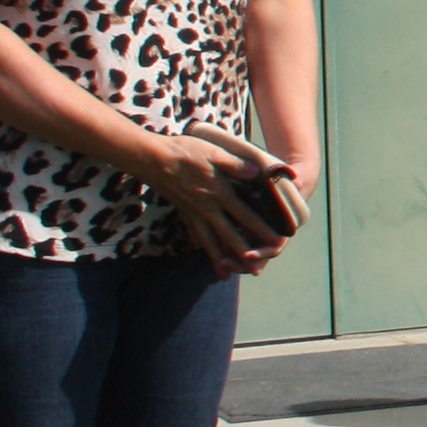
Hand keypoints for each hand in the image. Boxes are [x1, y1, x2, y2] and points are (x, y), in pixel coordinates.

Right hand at [138, 131, 304, 273]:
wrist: (151, 158)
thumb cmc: (185, 152)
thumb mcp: (215, 152)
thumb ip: (237, 164)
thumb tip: (259, 172)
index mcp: (220, 193)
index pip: (245, 215)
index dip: (261, 229)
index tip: (275, 242)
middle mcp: (207, 207)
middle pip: (228, 234)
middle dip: (243, 252)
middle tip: (255, 269)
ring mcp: (193, 212)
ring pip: (208, 239)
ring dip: (218, 257)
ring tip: (225, 274)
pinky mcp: (182, 211)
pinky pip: (193, 233)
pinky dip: (200, 245)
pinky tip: (202, 252)